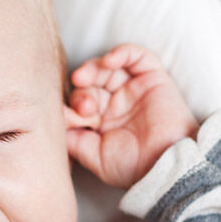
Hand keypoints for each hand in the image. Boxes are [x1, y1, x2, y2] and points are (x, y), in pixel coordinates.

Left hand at [64, 43, 198, 189]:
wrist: (165, 168)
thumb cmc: (132, 167)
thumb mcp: (91, 156)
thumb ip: (71, 138)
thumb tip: (55, 119)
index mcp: (100, 120)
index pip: (77, 101)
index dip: (70, 105)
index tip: (71, 118)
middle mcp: (114, 102)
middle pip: (89, 82)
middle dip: (81, 90)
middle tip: (84, 106)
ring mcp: (133, 89)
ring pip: (107, 66)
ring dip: (93, 68)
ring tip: (85, 78)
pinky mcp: (153, 78)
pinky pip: (136, 56)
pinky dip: (121, 53)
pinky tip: (109, 61)